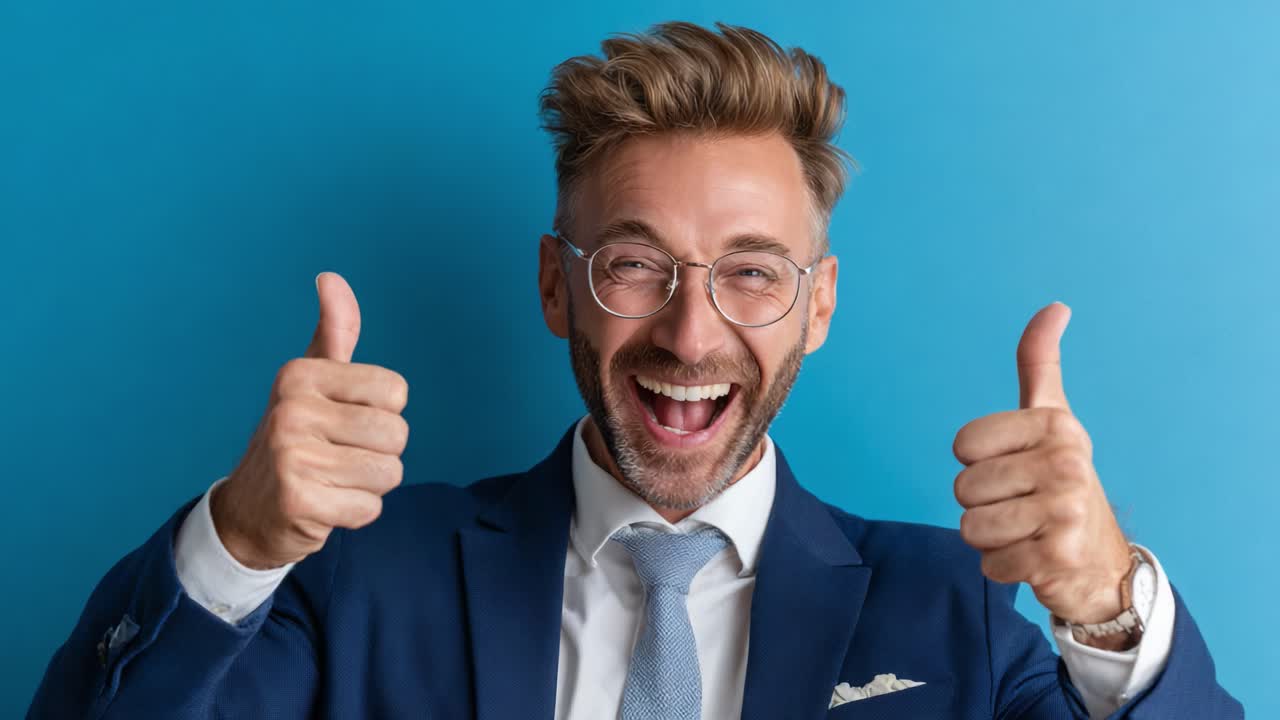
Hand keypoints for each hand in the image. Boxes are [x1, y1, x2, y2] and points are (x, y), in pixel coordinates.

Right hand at [210, 272, 409, 569]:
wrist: (249, 512)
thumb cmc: (296, 440)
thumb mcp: (312, 382)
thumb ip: (334, 333)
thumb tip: (331, 278)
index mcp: (300, 375)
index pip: (396, 392)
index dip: (382, 413)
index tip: (344, 422)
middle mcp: (291, 410)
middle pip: (397, 434)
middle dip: (380, 454)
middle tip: (339, 458)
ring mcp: (291, 456)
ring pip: (389, 473)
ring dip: (369, 485)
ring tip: (332, 481)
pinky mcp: (297, 501)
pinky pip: (369, 508)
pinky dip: (355, 514)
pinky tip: (324, 506)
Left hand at [952, 302, 1131, 627]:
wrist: (1101, 559)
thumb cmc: (1059, 481)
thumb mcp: (1051, 418)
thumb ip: (1040, 364)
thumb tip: (1055, 306)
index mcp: (1055, 425)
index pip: (963, 444)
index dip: (976, 462)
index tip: (1012, 466)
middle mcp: (1066, 462)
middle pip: (963, 487)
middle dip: (982, 504)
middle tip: (1021, 505)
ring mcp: (1066, 510)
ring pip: (971, 527)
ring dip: (989, 537)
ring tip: (1025, 530)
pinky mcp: (1059, 556)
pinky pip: (990, 563)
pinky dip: (1002, 567)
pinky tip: (1033, 558)